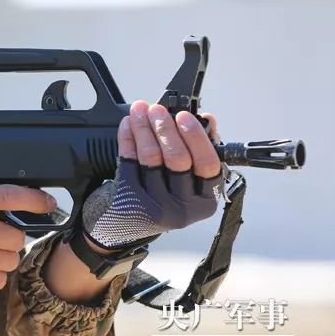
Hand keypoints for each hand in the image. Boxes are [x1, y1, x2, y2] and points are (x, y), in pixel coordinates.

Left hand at [82, 100, 224, 248]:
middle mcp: (183, 208)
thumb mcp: (189, 182)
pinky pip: (128, 161)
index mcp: (205, 201)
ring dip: (144, 128)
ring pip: (151, 157)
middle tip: (157, 109)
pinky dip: (127, 139)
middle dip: (166, 128)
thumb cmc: (163, 196)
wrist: (126, 226)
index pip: (208, 165)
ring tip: (140, 110)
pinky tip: (127, 125)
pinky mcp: (130, 200)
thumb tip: (206, 120)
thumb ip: (199, 152)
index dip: (197, 137)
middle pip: (177, 159)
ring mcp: (155, 206)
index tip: (185, 115)